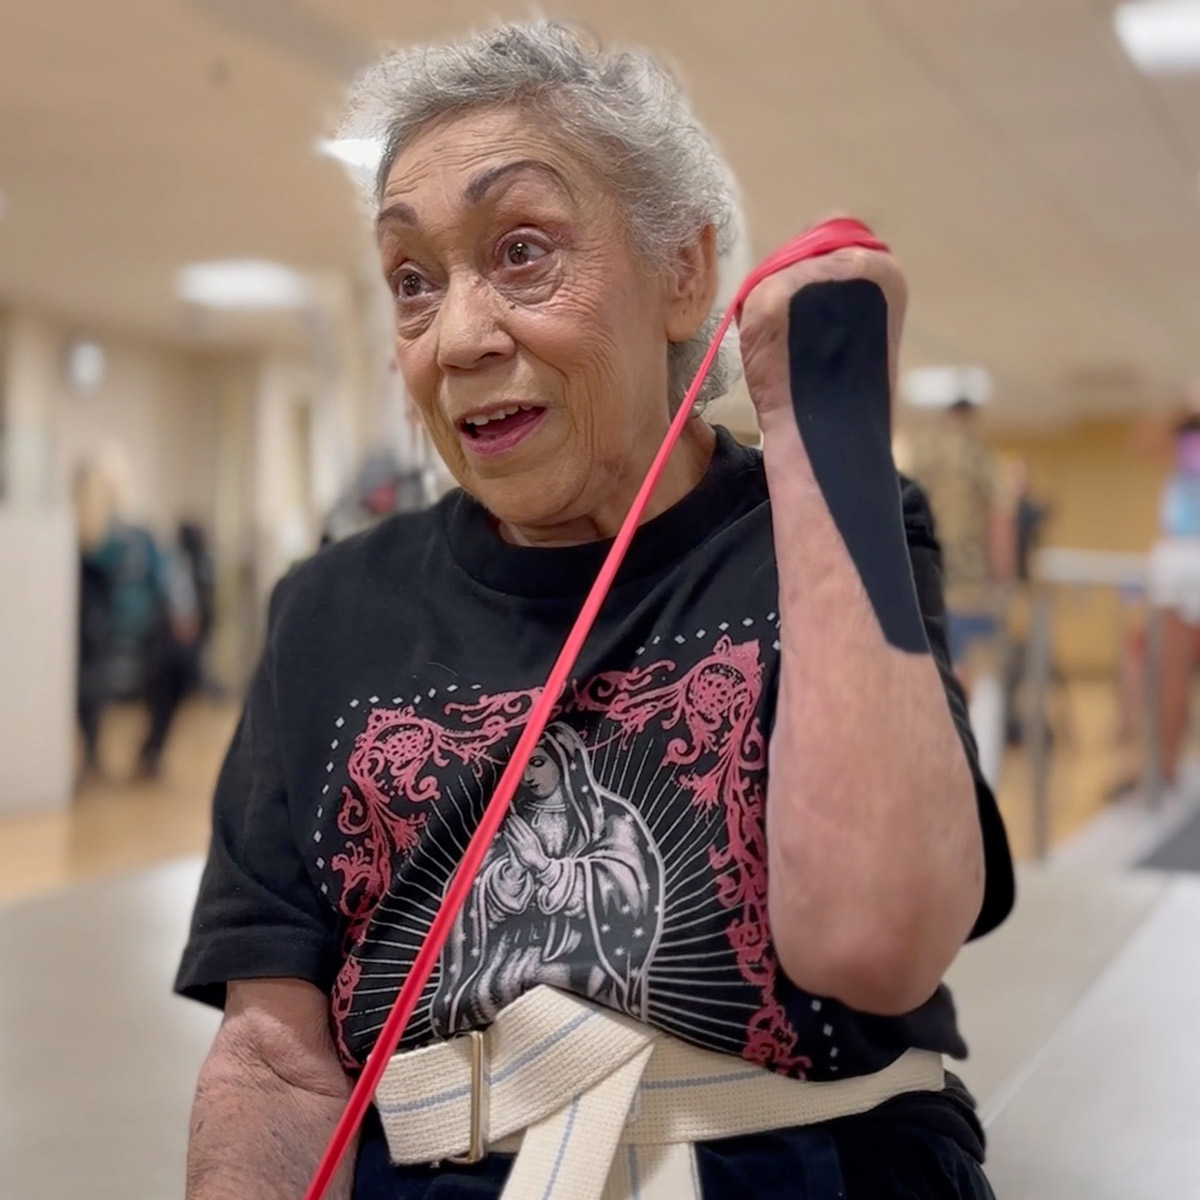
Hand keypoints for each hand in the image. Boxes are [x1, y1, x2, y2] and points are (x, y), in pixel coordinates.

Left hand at [504, 814, 550, 872]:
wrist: (539, 861)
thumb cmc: (537, 854)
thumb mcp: (536, 842)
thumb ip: (531, 837)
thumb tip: (527, 832)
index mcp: (532, 836)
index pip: (525, 826)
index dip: (519, 820)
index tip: (516, 816)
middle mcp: (528, 838)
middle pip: (520, 827)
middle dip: (515, 820)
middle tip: (510, 816)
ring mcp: (524, 842)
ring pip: (516, 831)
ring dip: (511, 825)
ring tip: (507, 821)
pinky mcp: (520, 848)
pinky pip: (513, 840)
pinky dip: (508, 835)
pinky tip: (505, 832)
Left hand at [738, 237, 906, 429]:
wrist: (832, 433)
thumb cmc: (844, 393)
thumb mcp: (859, 326)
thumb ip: (835, 289)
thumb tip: (792, 269)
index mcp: (883, 269)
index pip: (832, 238)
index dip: (811, 273)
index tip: (809, 315)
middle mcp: (853, 261)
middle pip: (797, 253)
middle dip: (788, 291)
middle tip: (796, 340)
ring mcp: (813, 276)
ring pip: (771, 273)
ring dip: (768, 309)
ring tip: (789, 352)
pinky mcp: (774, 294)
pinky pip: (748, 298)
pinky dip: (752, 327)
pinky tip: (770, 354)